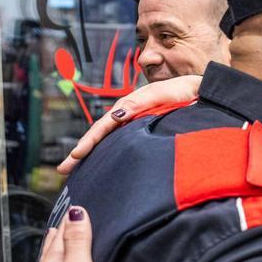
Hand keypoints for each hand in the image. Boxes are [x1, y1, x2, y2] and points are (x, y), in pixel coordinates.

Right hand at [57, 74, 202, 174]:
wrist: (198, 91)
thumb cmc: (180, 92)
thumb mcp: (160, 95)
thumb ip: (139, 104)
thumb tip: (116, 115)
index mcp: (128, 107)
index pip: (103, 127)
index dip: (89, 142)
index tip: (75, 156)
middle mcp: (127, 114)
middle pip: (99, 135)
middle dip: (81, 152)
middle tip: (63, 170)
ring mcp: (133, 122)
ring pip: (107, 139)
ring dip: (90, 154)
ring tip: (74, 170)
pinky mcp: (141, 128)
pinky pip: (118, 141)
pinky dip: (106, 151)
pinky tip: (101, 163)